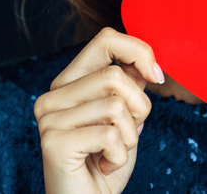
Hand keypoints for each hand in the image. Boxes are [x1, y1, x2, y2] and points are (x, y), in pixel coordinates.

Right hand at [34, 28, 163, 193]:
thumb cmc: (106, 163)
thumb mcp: (124, 116)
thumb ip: (130, 85)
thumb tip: (150, 60)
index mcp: (68, 82)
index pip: (105, 39)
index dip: (139, 51)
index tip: (156, 77)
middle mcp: (52, 95)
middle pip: (115, 75)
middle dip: (139, 107)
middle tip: (129, 133)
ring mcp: (49, 118)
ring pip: (115, 105)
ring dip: (129, 136)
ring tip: (113, 152)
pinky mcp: (54, 142)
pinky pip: (110, 135)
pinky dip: (120, 156)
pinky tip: (104, 166)